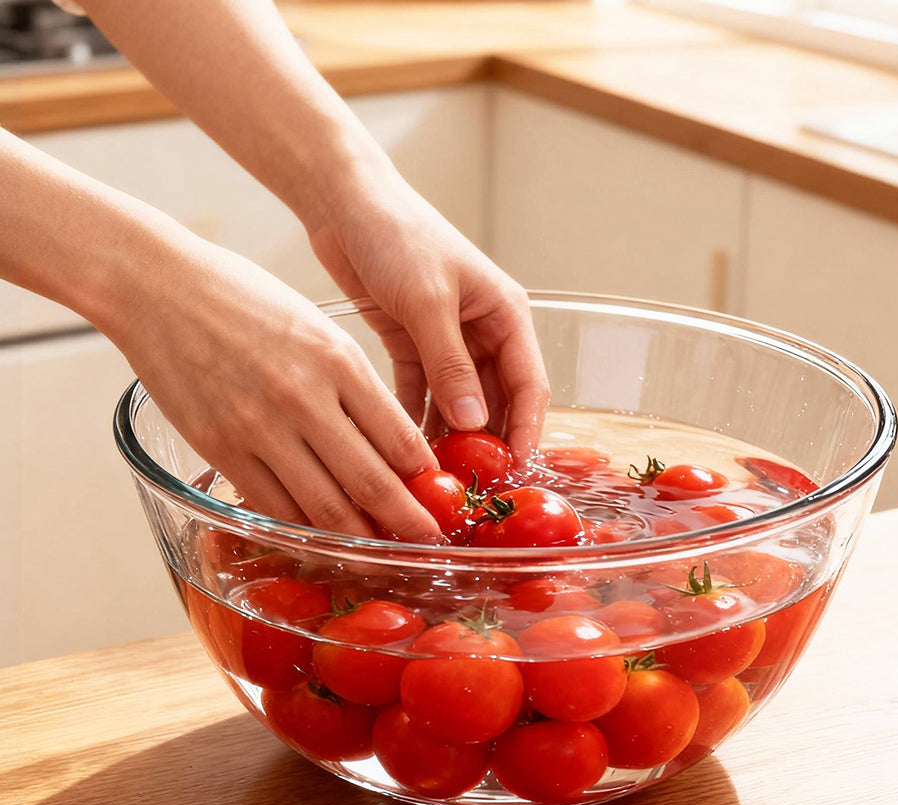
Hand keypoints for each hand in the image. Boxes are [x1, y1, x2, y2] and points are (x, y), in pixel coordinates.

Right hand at [114, 231, 442, 541]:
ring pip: (323, 507)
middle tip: (428, 543)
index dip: (425, 479)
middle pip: (371, 482)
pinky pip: (273, 507)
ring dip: (357, 538)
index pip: (400, 437)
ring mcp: (260, 428)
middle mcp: (305, 399)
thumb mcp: (318, 329)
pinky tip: (320, 541)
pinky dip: (302, 531)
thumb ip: (355, 385)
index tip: (440, 497)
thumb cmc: (245, 299)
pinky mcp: (221, 449)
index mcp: (339, 362)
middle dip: (406, 522)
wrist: (159, 286)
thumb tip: (391, 443)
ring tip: (380, 555)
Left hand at [306, 151, 549, 464]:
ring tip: (435, 476)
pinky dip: (415, 419)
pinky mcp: (411, 344)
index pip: (528, 384)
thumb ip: (451, 365)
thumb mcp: (428, 302)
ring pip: (457, 402)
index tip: (513, 470)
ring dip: (449, 436)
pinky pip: (421, 393)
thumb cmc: (397, 235)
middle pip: (495, 400)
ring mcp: (447, 340)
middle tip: (471, 484)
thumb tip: (474, 424)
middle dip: (485, 441)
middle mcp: (482, 331)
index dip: (524, 430)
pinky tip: (404, 451)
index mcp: (505, 315)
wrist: (344, 202)